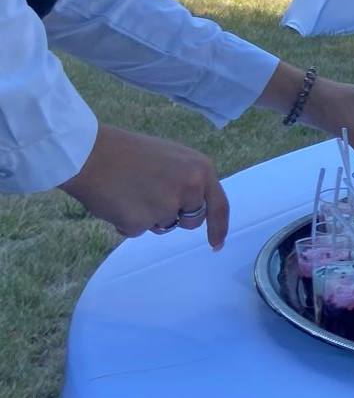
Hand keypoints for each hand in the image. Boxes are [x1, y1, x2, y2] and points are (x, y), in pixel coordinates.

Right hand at [59, 126, 229, 248]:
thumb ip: (188, 180)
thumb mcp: (172, 158)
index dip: (218, 228)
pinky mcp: (142, 222)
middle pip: (191, 221)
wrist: (90, 153)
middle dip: (175, 217)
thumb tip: (192, 206)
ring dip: (148, 217)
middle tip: (151, 196)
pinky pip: (137, 231)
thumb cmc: (128, 153)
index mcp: (200, 169)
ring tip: (130, 191)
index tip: (217, 245)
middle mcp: (190, 188)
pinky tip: (116, 201)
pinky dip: (126, 222)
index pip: (219, 206)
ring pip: (163, 225)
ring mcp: (167, 206)